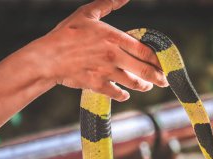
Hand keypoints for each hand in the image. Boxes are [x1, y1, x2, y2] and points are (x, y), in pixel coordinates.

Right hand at [24, 0, 168, 101]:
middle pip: (145, 70)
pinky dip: (123, 95)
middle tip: (165, 81)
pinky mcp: (97, 85)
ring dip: (143, 86)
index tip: (164, 64)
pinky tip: (125, 94)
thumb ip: (108, 4)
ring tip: (147, 86)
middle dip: (159, 78)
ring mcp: (106, 72)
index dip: (158, 60)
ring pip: (133, 83)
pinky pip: (116, 93)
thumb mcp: (88, 13)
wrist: (48, 57)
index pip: (145, 51)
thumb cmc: (66, 33)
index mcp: (115, 38)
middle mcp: (114, 56)